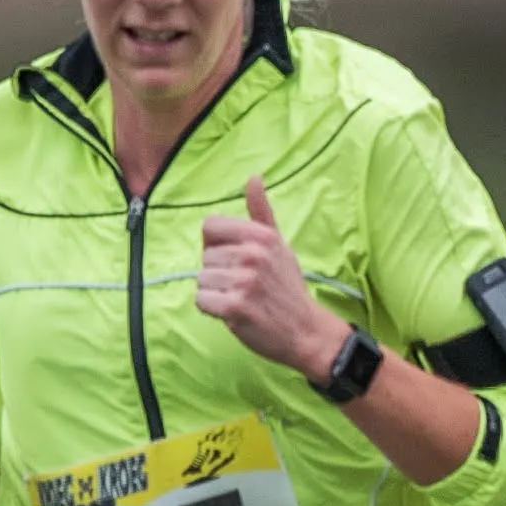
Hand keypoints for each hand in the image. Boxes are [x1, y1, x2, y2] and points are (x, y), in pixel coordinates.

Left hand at [199, 177, 342, 383]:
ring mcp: (244, 281)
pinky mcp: (234, 307)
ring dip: (215, 292)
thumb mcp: (278, 243)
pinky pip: (201, 301)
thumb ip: (261, 211)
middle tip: (244, 284)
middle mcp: (253, 254)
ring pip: (201, 280)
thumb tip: (253, 177)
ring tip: (241, 297)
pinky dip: (212, 309)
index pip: (210, 226)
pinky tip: (234, 311)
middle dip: (219, 272)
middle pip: (205, 256)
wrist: (305, 329)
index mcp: (261, 235)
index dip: (217, 244)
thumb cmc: (286, 286)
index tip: (236, 259)